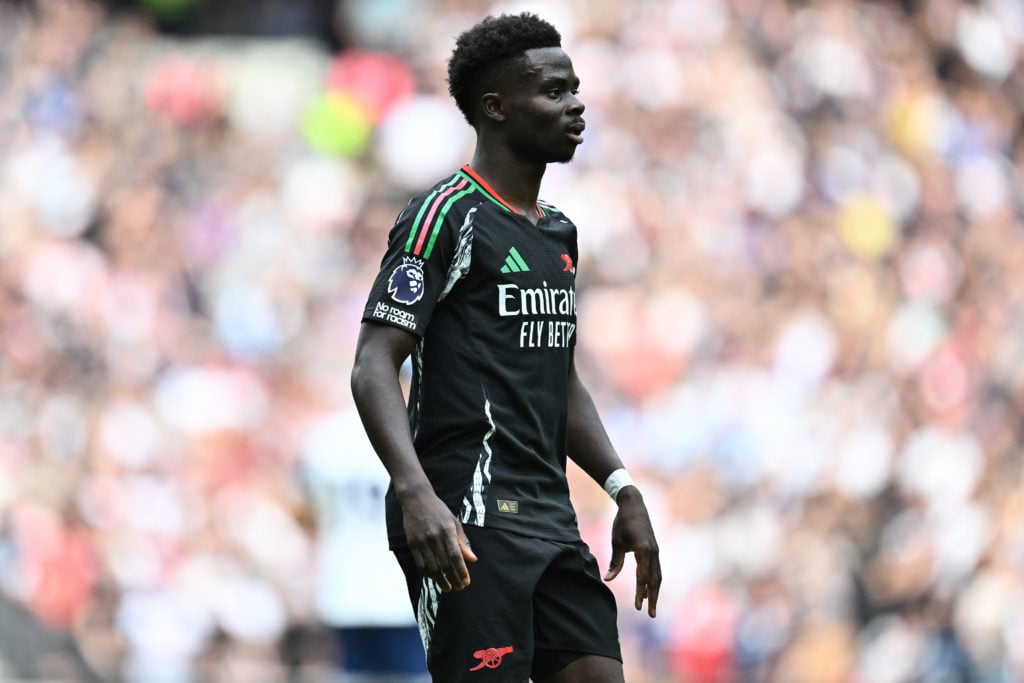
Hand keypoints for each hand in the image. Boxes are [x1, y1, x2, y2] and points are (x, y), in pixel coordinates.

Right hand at [400, 486, 477, 591]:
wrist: (416, 499)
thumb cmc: (438, 510)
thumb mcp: (454, 522)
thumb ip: (463, 541)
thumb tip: (473, 559)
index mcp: (447, 531)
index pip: (456, 556)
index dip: (461, 571)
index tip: (466, 582)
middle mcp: (434, 537)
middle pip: (444, 564)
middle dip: (453, 579)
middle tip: (459, 587)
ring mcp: (422, 541)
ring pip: (432, 567)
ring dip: (440, 580)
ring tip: (448, 587)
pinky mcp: (412, 544)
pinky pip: (420, 564)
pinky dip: (428, 574)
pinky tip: (434, 578)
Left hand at [603, 486, 660, 616]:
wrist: (634, 504)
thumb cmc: (622, 522)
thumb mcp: (616, 541)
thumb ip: (615, 562)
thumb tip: (608, 580)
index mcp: (643, 549)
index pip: (643, 575)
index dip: (641, 592)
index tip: (638, 606)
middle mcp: (653, 552)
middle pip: (654, 579)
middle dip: (653, 598)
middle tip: (650, 615)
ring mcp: (656, 551)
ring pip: (658, 576)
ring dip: (655, 592)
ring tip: (651, 608)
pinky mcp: (655, 550)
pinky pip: (656, 569)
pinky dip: (654, 582)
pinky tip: (650, 591)